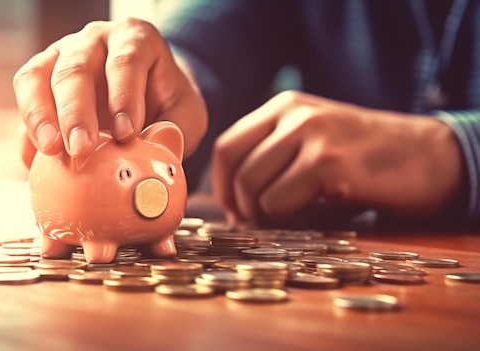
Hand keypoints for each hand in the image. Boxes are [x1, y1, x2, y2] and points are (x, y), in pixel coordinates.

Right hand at [13, 18, 206, 166]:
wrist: (148, 96)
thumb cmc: (167, 102)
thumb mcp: (186, 114)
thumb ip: (176, 129)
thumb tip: (153, 148)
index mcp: (135, 39)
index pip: (126, 60)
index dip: (124, 96)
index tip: (126, 134)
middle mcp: (94, 41)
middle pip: (76, 67)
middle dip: (76, 111)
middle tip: (80, 149)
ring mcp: (62, 56)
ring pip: (38, 76)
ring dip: (40, 115)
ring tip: (51, 150)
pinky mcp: (41, 81)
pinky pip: (26, 102)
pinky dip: (28, 130)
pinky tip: (36, 159)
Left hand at [212, 91, 464, 223]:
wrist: (427, 158)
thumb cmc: (364, 161)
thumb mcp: (312, 145)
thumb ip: (272, 162)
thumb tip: (233, 209)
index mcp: (284, 106)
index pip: (227, 147)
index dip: (223, 186)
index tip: (238, 210)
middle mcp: (294, 113)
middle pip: (235, 168)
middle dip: (241, 205)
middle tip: (261, 223)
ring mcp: (312, 134)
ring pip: (253, 186)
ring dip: (266, 214)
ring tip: (296, 216)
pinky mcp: (328, 162)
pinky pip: (279, 202)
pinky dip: (290, 219)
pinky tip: (318, 214)